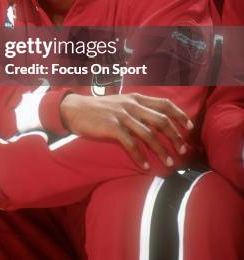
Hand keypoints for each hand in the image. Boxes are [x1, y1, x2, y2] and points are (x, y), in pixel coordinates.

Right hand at [60, 92, 193, 168]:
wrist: (75, 109)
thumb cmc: (99, 108)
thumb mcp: (121, 102)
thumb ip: (138, 108)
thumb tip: (156, 121)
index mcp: (136, 98)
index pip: (164, 103)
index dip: (180, 115)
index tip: (190, 128)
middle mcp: (132, 105)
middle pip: (161, 120)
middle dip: (176, 136)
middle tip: (183, 151)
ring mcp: (122, 115)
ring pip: (149, 134)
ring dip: (161, 150)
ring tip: (169, 163)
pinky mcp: (112, 127)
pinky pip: (131, 144)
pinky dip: (140, 157)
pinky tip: (146, 166)